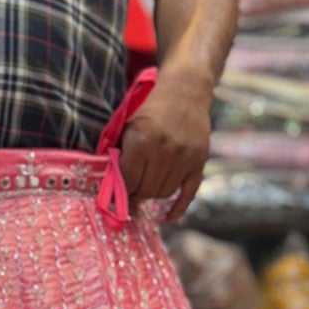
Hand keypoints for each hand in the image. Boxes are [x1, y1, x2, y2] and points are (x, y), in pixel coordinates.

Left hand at [118, 76, 212, 223]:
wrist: (186, 91)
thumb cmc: (150, 108)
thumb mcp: (127, 125)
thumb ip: (119, 154)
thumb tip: (109, 188)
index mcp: (142, 141)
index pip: (127, 180)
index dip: (119, 188)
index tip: (116, 192)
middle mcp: (164, 151)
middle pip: (145, 190)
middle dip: (135, 192)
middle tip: (131, 188)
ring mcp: (184, 158)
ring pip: (163, 194)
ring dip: (152, 194)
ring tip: (147, 185)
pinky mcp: (199, 162)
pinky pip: (188, 194)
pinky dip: (178, 208)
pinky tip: (169, 217)